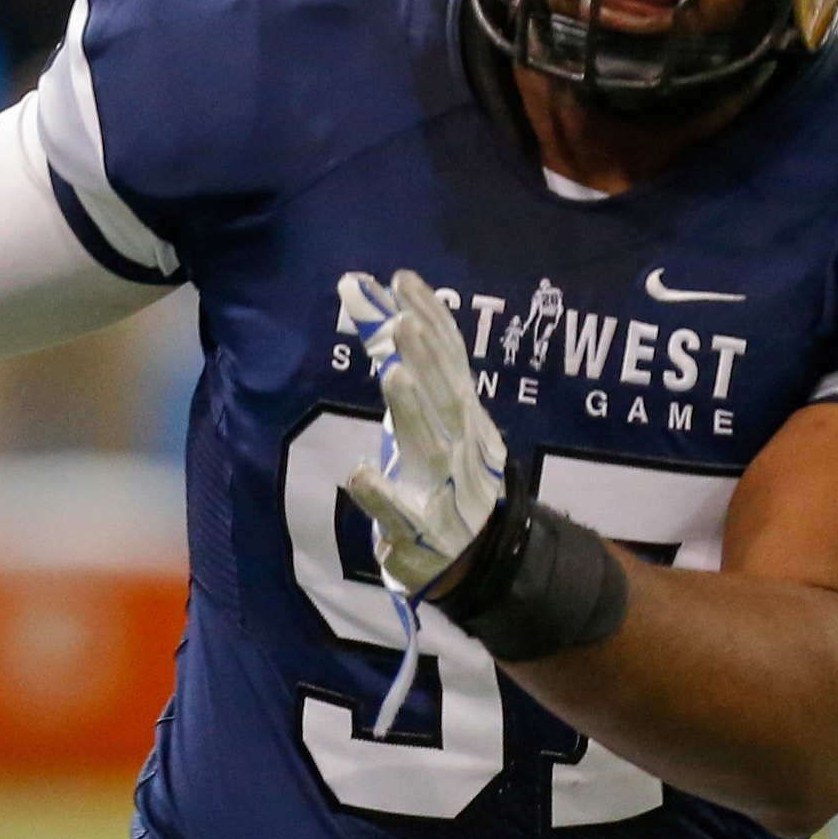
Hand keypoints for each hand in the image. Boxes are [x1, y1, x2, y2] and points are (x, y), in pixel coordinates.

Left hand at [339, 270, 506, 595]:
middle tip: (401, 319)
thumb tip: (374, 298)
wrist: (480, 557)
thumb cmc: (446, 473)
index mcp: (464, 417)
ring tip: (393, 374)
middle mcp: (459, 446)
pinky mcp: (417, 531)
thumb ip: (407, 362)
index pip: (452, 360)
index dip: (432, 320)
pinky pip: (398, 513)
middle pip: (444, 397)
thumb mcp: (436, 415)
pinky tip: (358, 472)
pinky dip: (380, 492)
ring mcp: (441, 489)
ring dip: (413, 411)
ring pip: (428, 446)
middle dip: (426, 357)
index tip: (404, 281)